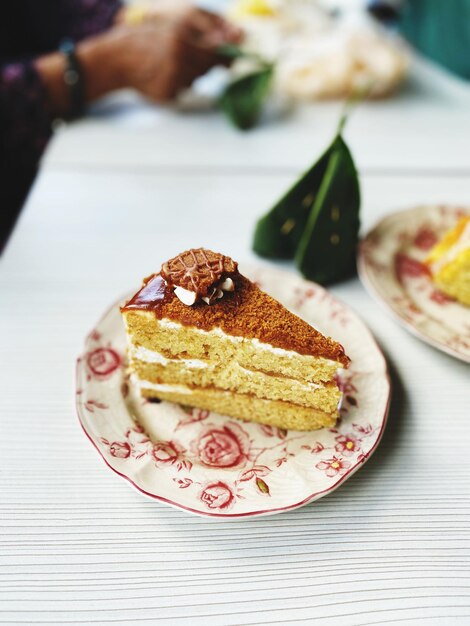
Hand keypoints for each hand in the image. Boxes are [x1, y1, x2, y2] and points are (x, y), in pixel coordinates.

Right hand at [36, 7, 241, 116]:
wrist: (114, 59)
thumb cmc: (143, 38)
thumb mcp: (170, 22)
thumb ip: (201, 28)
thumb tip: (233, 40)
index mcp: (181, 30)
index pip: (218, 44)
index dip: (231, 48)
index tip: (236, 49)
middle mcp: (180, 51)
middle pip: (211, 63)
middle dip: (208, 61)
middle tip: (189, 56)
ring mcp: (174, 73)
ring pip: (196, 77)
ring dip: (189, 73)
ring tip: (168, 64)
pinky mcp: (168, 91)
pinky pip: (182, 89)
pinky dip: (175, 84)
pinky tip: (160, 75)